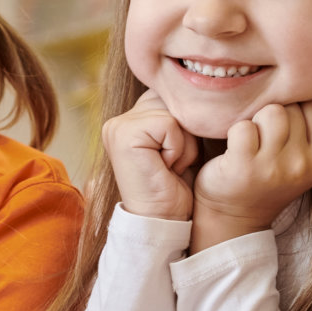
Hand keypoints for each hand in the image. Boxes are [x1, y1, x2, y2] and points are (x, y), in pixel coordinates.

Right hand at [103, 89, 198, 219]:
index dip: (184, 128)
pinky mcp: (124, 135)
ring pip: (174, 112)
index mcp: (129, 120)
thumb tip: (194, 89)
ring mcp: (117, 127)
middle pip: (173, 101)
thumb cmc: (175, 186)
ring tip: (169, 166)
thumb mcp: (177, 144)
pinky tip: (166, 167)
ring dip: (183, 143)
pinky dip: (178, 148)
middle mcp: (118, 120)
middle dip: (185, 134)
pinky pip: (170, 124)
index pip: (170, 97)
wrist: (163, 221)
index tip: (173, 158)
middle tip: (172, 164)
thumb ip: (175, 116)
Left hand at [193, 100, 311, 236]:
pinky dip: (235, 132)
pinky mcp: (244, 166)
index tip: (282, 129)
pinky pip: (244, 126)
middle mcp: (302, 165)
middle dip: (273, 116)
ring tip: (252, 141)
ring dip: (256, 121)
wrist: (235, 215)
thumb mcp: (303, 159)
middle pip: (289, 108)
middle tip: (264, 139)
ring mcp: (273, 167)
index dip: (294, 109)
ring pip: (270, 112)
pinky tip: (236, 149)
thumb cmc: (269, 177)